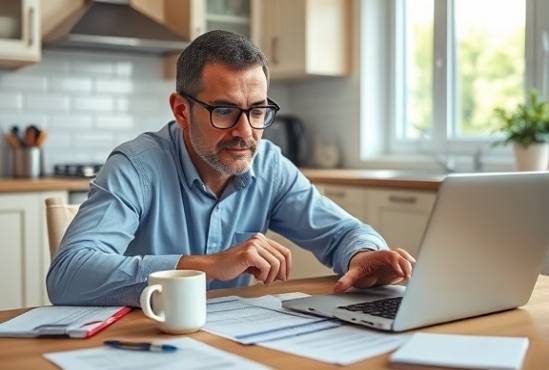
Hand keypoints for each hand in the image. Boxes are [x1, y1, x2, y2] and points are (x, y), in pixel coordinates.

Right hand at [177, 233, 291, 283]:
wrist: (214, 267)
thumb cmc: (232, 266)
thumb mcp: (254, 262)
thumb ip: (267, 263)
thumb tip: (283, 274)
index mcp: (261, 239)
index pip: (284, 251)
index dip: (287, 266)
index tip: (284, 277)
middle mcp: (258, 239)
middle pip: (282, 257)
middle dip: (280, 273)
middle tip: (271, 281)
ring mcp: (254, 244)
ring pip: (276, 263)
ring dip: (270, 276)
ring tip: (260, 279)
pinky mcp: (249, 253)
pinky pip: (267, 267)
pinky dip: (264, 276)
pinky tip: (255, 278)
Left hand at [334, 248, 415, 292]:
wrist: (364, 264)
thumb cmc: (360, 267)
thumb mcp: (353, 273)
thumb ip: (346, 280)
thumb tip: (337, 289)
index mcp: (380, 255)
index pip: (391, 255)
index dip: (397, 263)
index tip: (400, 273)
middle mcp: (391, 257)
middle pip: (403, 258)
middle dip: (408, 267)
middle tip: (409, 278)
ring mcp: (397, 263)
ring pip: (409, 261)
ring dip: (413, 269)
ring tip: (416, 280)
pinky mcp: (401, 270)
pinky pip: (410, 269)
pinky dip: (415, 273)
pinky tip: (418, 282)